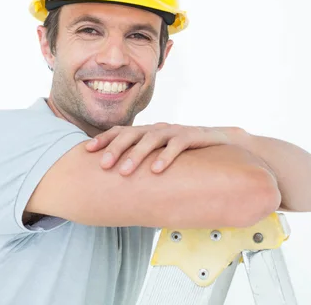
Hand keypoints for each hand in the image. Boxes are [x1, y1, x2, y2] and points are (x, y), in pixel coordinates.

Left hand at [85, 123, 238, 174]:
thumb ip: (143, 161)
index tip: (87, 150)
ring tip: (124, 171)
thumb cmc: (186, 151)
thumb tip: (117, 181)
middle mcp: (158, 128)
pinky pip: (177, 145)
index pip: (121, 131)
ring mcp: (174, 131)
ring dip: (136, 155)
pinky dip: (165, 157)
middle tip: (104, 165)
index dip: (104, 139)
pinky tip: (156, 170)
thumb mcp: (161, 154)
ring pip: (151, 138)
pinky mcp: (192, 136)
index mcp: (148, 132)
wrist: (223, 141)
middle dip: (115, 149)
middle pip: (131, 134)